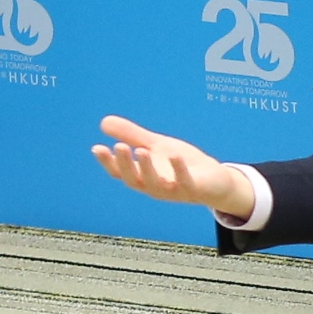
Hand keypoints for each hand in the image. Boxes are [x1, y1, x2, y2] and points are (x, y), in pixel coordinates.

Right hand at [94, 117, 256, 218]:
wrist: (214, 180)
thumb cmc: (181, 163)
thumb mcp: (156, 146)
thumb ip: (133, 136)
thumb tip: (104, 122)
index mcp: (142, 176)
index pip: (120, 172)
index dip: (108, 162)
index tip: (97, 147)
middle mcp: (154, 187)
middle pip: (134, 179)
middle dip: (125, 164)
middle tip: (119, 146)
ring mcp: (174, 191)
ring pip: (156, 184)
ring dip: (147, 168)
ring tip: (141, 150)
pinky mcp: (194, 190)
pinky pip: (185, 182)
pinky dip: (179, 170)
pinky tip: (173, 155)